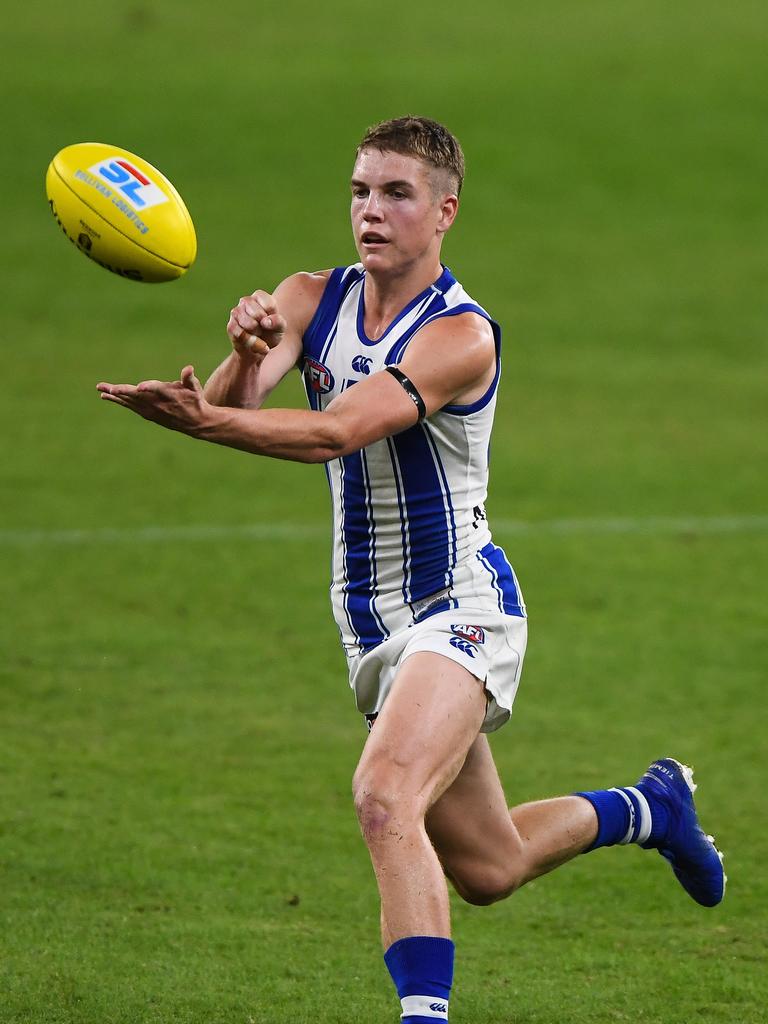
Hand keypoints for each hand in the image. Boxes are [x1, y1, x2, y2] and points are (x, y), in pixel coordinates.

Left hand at [97, 365, 211, 435]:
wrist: (196, 423)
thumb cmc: (195, 401)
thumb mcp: (195, 389)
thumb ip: (189, 378)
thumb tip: (188, 368)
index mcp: (170, 396)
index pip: (158, 390)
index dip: (149, 388)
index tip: (139, 387)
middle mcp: (158, 405)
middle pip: (138, 396)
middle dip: (123, 391)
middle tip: (109, 388)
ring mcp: (151, 411)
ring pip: (130, 402)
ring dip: (115, 395)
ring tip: (101, 389)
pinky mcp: (147, 414)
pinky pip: (129, 406)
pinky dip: (118, 401)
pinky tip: (106, 396)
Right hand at [227, 289, 286, 362]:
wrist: (258, 348)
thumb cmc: (270, 333)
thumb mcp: (280, 328)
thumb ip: (278, 321)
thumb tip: (265, 322)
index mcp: (259, 297)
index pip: (269, 304)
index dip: (273, 318)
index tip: (271, 321)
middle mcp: (245, 301)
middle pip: (258, 314)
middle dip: (264, 327)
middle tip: (263, 329)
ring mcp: (236, 312)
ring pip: (249, 324)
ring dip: (257, 335)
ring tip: (258, 335)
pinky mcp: (230, 325)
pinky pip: (241, 334)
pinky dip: (250, 342)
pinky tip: (253, 342)